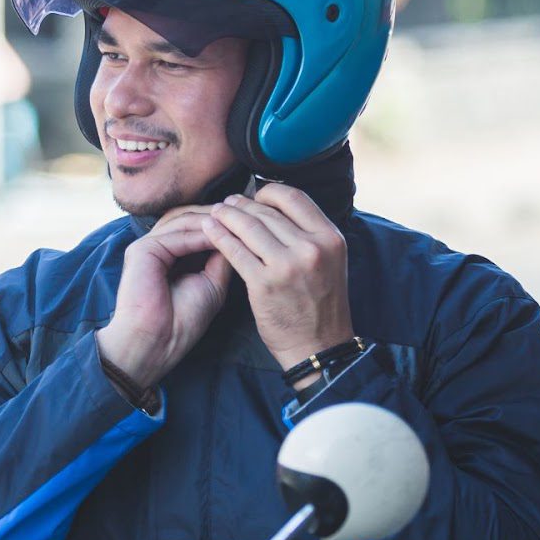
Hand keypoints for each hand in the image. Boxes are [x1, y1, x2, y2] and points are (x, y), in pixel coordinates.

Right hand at [96, 205, 234, 386]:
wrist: (157, 343)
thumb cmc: (182, 322)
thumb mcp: (213, 284)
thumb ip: (222, 258)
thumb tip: (241, 234)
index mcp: (171, 254)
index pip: (197, 225)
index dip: (223, 221)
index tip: (252, 220)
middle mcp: (158, 245)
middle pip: (189, 216)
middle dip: (218, 214)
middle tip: (245, 212)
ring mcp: (148, 245)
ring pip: (183, 220)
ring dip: (211, 221)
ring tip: (236, 222)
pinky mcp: (142, 250)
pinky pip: (175, 235)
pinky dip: (199, 234)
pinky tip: (220, 236)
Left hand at [201, 185, 353, 388]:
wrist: (319, 346)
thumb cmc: (320, 304)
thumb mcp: (330, 262)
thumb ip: (309, 235)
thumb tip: (276, 210)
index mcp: (330, 238)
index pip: (294, 197)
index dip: (268, 192)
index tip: (254, 197)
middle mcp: (312, 248)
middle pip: (268, 212)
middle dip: (242, 204)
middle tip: (227, 203)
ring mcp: (287, 265)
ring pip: (249, 227)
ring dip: (227, 216)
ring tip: (215, 213)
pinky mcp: (264, 283)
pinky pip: (235, 251)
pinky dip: (219, 237)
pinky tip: (209, 230)